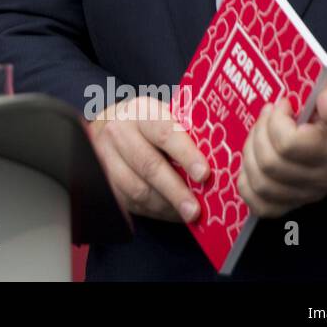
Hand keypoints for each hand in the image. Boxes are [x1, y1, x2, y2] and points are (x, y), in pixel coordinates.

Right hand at [89, 95, 211, 222]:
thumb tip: (222, 159)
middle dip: (175, 190)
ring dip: (166, 205)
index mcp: (142, 112)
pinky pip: (130, 201)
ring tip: (188, 215)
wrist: (108, 125)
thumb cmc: (150, 122)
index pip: (164, 132)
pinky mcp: (104, 179)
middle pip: (149, 165)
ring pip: (137, 188)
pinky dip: (155, 210)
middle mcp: (119, 132)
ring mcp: (106, 156)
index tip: (204, 175)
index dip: (186, 154)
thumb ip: (188, 131)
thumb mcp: (166, 115)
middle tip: (195, 209)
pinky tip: (171, 211)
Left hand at [237, 73, 326, 217]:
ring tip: (259, 133)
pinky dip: (248, 184)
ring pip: (262, 185)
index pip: (290, 145)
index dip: (276, 121)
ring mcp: (308, 193)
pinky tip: (252, 160)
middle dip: (259, 134)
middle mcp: (323, 177)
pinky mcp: (294, 201)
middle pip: (270, 165)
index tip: (282, 104)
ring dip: (250, 154)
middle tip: (267, 114)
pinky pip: (262, 205)